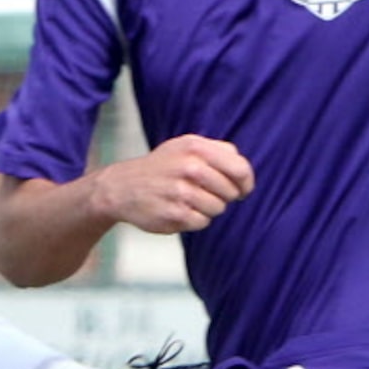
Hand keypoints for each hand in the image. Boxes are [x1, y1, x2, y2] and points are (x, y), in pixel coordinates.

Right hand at [91, 135, 254, 235]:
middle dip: (223, 196)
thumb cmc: (162, 167)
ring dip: (209, 209)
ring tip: (189, 200)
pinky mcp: (174, 214)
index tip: (242, 190)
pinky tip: (180, 210)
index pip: (240, 168)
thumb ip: (218, 151)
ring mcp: (181, 192)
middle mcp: (189, 167)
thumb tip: (243, 170)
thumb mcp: (186, 146)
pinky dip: (196, 220)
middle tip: (205, 193)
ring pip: (218, 208)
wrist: (122, 187)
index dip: (246, 183)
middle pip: (230, 191)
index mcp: (195, 147)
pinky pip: (203, 222)